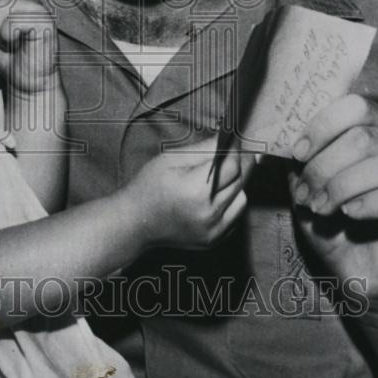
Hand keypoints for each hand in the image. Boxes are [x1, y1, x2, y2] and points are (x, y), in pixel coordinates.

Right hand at [127, 142, 249, 249]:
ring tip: (221, 175)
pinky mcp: (214, 240)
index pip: (233, 164)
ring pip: (242, 198)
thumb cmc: (149, 186)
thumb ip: (204, 148)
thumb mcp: (171, 159)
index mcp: (197, 190)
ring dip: (236, 184)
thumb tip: (231, 138)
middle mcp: (209, 213)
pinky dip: (230, 202)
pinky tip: (214, 195)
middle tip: (236, 149)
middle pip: (241, 180)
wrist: (135, 223)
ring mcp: (213, 230)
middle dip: (241, 162)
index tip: (237, 138)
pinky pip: (235, 215)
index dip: (237, 148)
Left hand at [288, 94, 377, 302]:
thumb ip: (300, 161)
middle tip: (305, 192)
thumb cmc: (335, 225)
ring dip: (343, 185)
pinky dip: (374, 204)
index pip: (358, 107)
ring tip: (320, 206)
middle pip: (366, 136)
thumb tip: (283, 137)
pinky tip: (351, 213)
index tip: (297, 153)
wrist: (360, 275)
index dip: (323, 127)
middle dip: (326, 165)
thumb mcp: (307, 187)